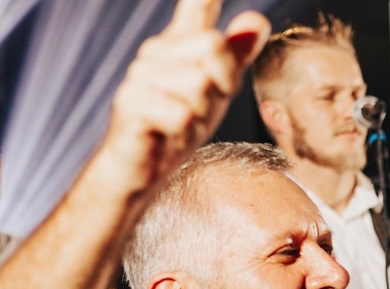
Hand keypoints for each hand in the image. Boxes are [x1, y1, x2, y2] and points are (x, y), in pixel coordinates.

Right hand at [96, 0, 268, 192]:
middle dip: (222, 84)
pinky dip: (184, 133)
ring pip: (200, 84)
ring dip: (201, 115)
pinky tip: (169, 137)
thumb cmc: (180, 126)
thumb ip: (236, 57)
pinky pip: (182, 113)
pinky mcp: (131, 103)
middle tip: (202, 109)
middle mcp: (155, 51)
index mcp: (178, 43)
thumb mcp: (217, 91)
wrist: (142, 170)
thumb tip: (258, 20)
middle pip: (214, 45)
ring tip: (182, 124)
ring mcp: (139, 75)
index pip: (196, 4)